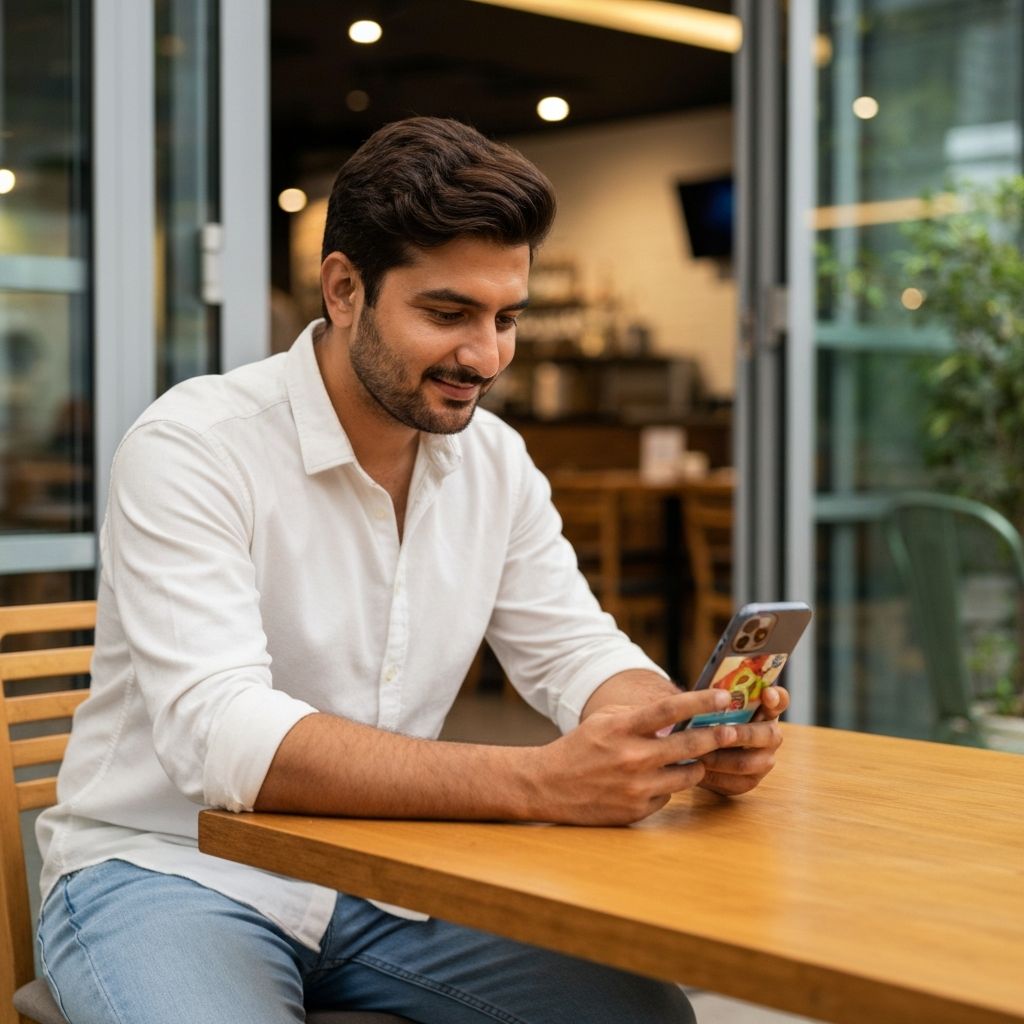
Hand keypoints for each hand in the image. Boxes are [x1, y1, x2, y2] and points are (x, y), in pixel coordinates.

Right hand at [529, 688, 740, 825]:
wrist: (548, 785)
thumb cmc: (580, 747)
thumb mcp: (604, 721)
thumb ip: (639, 716)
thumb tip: (678, 713)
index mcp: (623, 728)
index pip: (669, 710)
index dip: (701, 702)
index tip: (725, 697)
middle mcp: (632, 757)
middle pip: (689, 745)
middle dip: (716, 737)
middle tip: (733, 731)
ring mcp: (636, 787)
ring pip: (688, 775)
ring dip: (695, 765)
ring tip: (693, 758)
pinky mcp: (638, 810)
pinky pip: (668, 795)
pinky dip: (667, 786)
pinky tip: (652, 782)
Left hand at [697, 685, 787, 796]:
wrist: (702, 748)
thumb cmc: (708, 718)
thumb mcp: (711, 705)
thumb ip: (714, 698)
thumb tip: (693, 690)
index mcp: (765, 709)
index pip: (780, 700)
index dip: (776, 697)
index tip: (767, 694)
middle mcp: (771, 735)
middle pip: (768, 735)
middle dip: (743, 734)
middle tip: (722, 733)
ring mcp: (764, 760)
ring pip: (747, 763)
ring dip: (721, 758)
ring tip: (698, 752)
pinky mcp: (749, 781)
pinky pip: (734, 782)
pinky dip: (713, 776)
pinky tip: (696, 768)